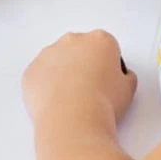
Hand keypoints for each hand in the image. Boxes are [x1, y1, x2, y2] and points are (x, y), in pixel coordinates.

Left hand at [23, 30, 137, 126]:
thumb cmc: (105, 102)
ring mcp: (48, 54)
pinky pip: (40, 76)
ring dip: (63, 74)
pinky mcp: (31, 71)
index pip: (107, 48)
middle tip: (89, 91)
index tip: (108, 85)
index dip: (109, 67)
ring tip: (70, 100)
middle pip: (80, 50)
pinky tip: (55, 104)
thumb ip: (126, 76)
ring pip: (57, 61)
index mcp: (100, 40)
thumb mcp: (130, 89)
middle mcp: (72, 40)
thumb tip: (120, 77)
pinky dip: (46, 87)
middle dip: (84, 65)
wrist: (72, 119)